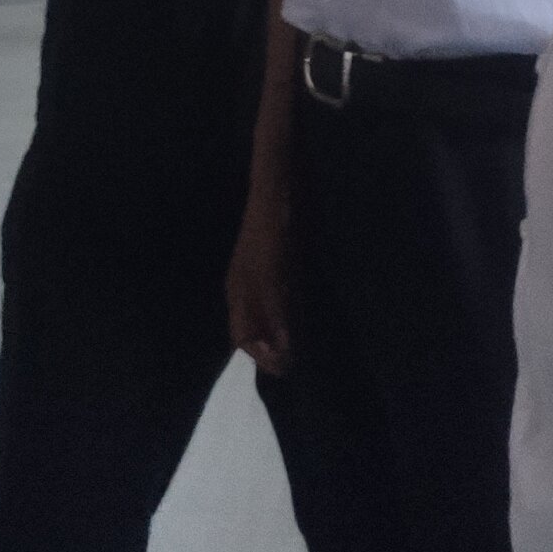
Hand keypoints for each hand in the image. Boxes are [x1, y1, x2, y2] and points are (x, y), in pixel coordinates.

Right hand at [226, 192, 291, 373]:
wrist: (286, 182)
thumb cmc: (276, 227)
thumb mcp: (276, 273)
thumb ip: (279, 313)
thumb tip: (283, 354)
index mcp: (240, 291)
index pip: (244, 337)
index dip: (262, 356)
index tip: (288, 369)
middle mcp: (250, 288)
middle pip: (257, 328)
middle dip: (274, 348)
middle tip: (302, 365)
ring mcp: (268, 274)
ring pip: (274, 314)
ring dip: (288, 332)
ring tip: (309, 349)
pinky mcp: (286, 263)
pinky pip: (289, 297)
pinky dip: (298, 312)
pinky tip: (312, 317)